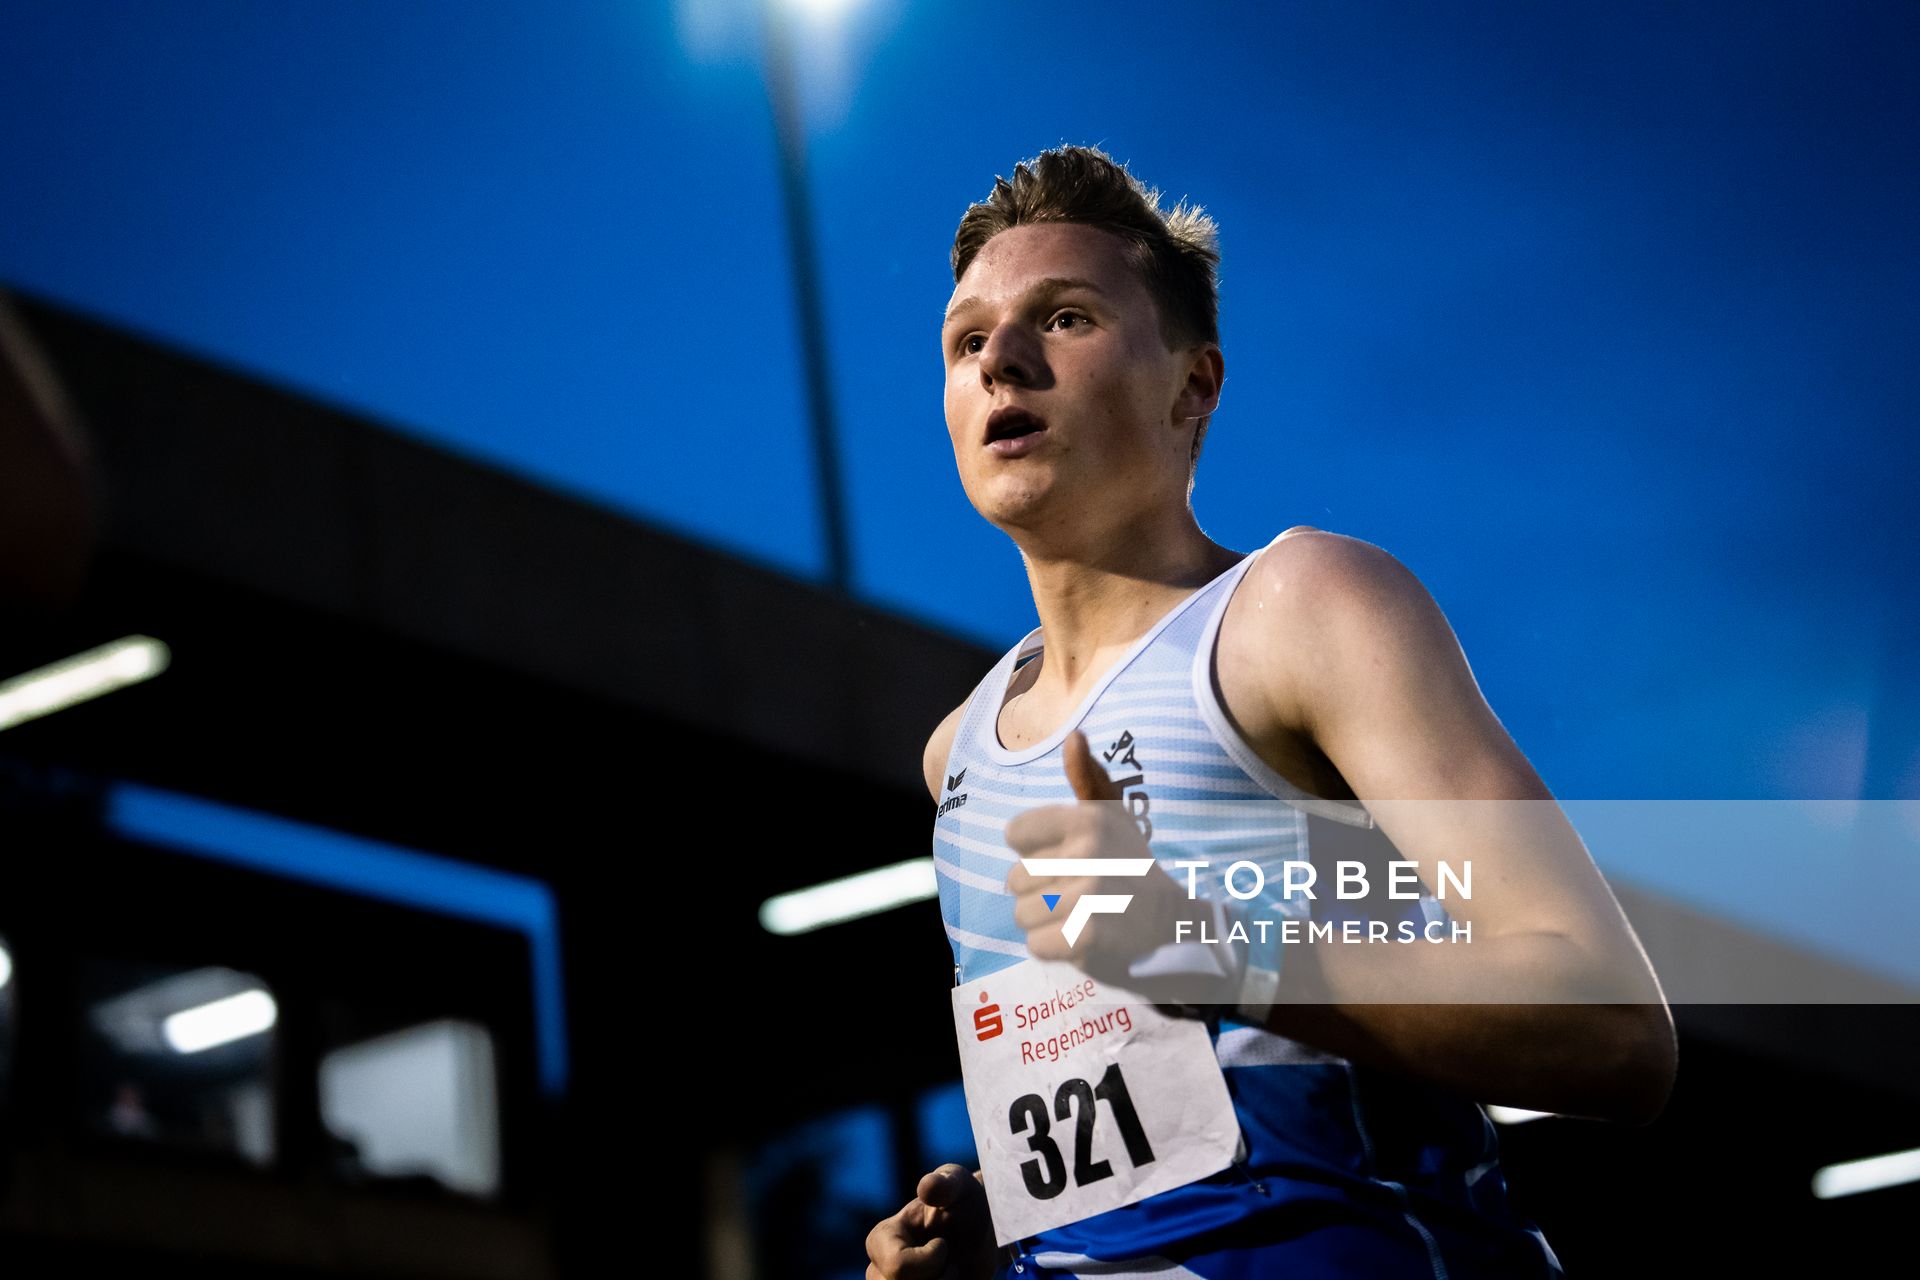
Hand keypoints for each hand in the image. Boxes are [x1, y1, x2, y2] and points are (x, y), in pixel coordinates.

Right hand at [864, 1163, 997, 1279]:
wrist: (983, 1231)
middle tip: (952, 1266)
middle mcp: (880, 1272)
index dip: (929, 1262)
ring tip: (952, 1276)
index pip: (898, 1268)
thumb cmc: (965, 1202)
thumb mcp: (959, 1185)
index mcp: (882, 1240)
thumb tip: (927, 1188)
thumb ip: (944, 1183)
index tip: (943, 1245)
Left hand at [1005, 730, 1194, 985]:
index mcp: (1087, 819)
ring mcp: (1088, 896)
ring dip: (1044, 920)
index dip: (1034, 849)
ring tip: (1077, 914)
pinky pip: (1036, 944)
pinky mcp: (1087, 936)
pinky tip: (1080, 937)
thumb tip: (1074, 735)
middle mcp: (1088, 853)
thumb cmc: (1129, 865)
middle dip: (1038, 890)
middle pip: (1015, 878)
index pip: (1014, 834)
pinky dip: (1053, 947)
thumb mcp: (1113, 816)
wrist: (1171, 921)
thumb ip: (1088, 777)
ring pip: (1022, 913)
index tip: (1065, 856)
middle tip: (1075, 891)